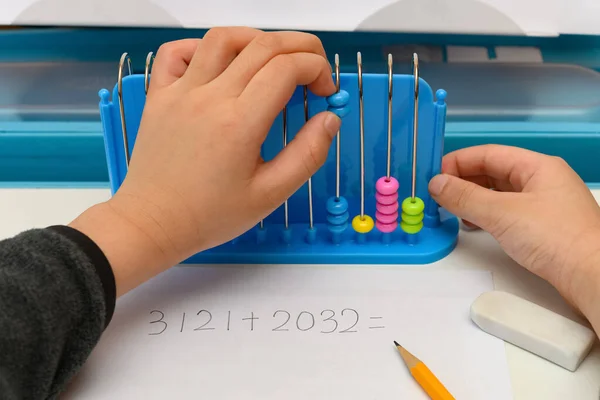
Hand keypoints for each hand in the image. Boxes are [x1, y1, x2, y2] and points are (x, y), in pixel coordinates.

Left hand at [70, 28, 339, 294]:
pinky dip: (202, 47)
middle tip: (313, 70)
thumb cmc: (208, 216)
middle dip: (301, 48)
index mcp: (239, 123)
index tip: (325, 91)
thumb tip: (330, 120)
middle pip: (263, 45)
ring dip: (257, 39)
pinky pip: (176, 52)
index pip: (287, 68)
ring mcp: (180, 93)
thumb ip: (307, 155)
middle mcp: (209, 98)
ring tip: (273, 60)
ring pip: (222, 38)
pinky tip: (220, 66)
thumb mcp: (269, 195)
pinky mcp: (159, 96)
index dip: (317, 69)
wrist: (152, 225)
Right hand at [428, 144, 599, 330]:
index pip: (489, 153)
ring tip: (451, 210)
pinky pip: (507, 211)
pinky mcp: (543, 227)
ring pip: (499, 193)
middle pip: (493, 172)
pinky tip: (474, 225)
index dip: (458, 161)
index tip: (434, 175)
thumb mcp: (502, 213)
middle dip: (463, 180)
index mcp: (538, 166)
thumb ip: (465, 197)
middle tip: (437, 194)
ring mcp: (544, 204)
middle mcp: (542, 180)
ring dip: (473, 198)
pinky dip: (486, 214)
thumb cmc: (556, 238)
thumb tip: (436, 184)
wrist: (594, 277)